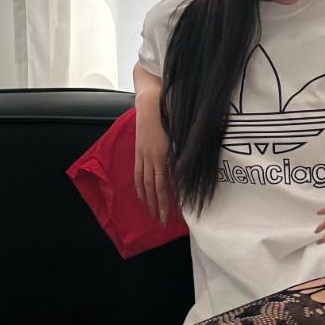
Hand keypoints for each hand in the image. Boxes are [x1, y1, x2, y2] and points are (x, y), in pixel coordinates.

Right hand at [134, 110, 175, 224]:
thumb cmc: (168, 114)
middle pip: (152, 188)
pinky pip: (137, 172)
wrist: (150, 102)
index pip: (163, 185)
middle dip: (157, 206)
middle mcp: (150, 157)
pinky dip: (139, 186)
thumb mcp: (179, 134)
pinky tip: (140, 194)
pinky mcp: (138, 151)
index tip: (170, 215)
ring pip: (143, 182)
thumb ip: (182, 153)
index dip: (166, 202)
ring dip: (147, 200)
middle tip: (161, 222)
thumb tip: (187, 171)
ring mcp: (142, 154)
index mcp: (162, 154)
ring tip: (151, 213)